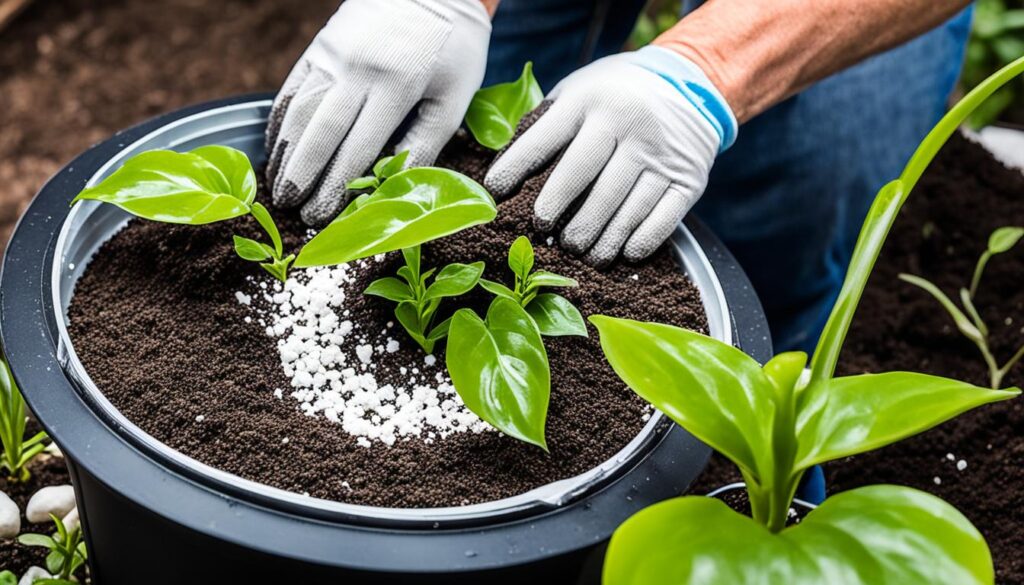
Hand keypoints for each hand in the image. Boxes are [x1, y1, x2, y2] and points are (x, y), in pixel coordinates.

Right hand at [267, 0, 490, 225]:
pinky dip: (279, 121)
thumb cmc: (452, 48)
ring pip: (299, 112)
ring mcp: (333, 56)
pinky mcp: (320, 47)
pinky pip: (292, 88)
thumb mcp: (453, 98)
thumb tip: (395, 186)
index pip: (358, 149)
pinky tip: (275, 147)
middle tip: (290, 211)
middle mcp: (358, 71)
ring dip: (285, 154)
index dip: (336, 187)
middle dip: (303, 177)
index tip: (321, 216)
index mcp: (396, 87)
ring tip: (277, 188)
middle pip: (321, 134)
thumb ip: (426, 143)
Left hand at [484, 46, 736, 265]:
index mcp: (593, 100)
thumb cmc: (616, 96)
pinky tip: (621, 253)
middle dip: (557, 207)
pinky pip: (663, 219)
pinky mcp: (688, 180)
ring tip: (578, 250)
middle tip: (542, 230)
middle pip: (585, 175)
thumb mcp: (580, 90)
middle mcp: (629, 123)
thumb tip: (508, 167)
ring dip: (597, 237)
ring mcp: (662, 153)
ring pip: (624, 205)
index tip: (495, 193)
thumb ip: (548, 123)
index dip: (516, 166)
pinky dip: (639, 241)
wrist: (690, 85)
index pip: (547, 137)